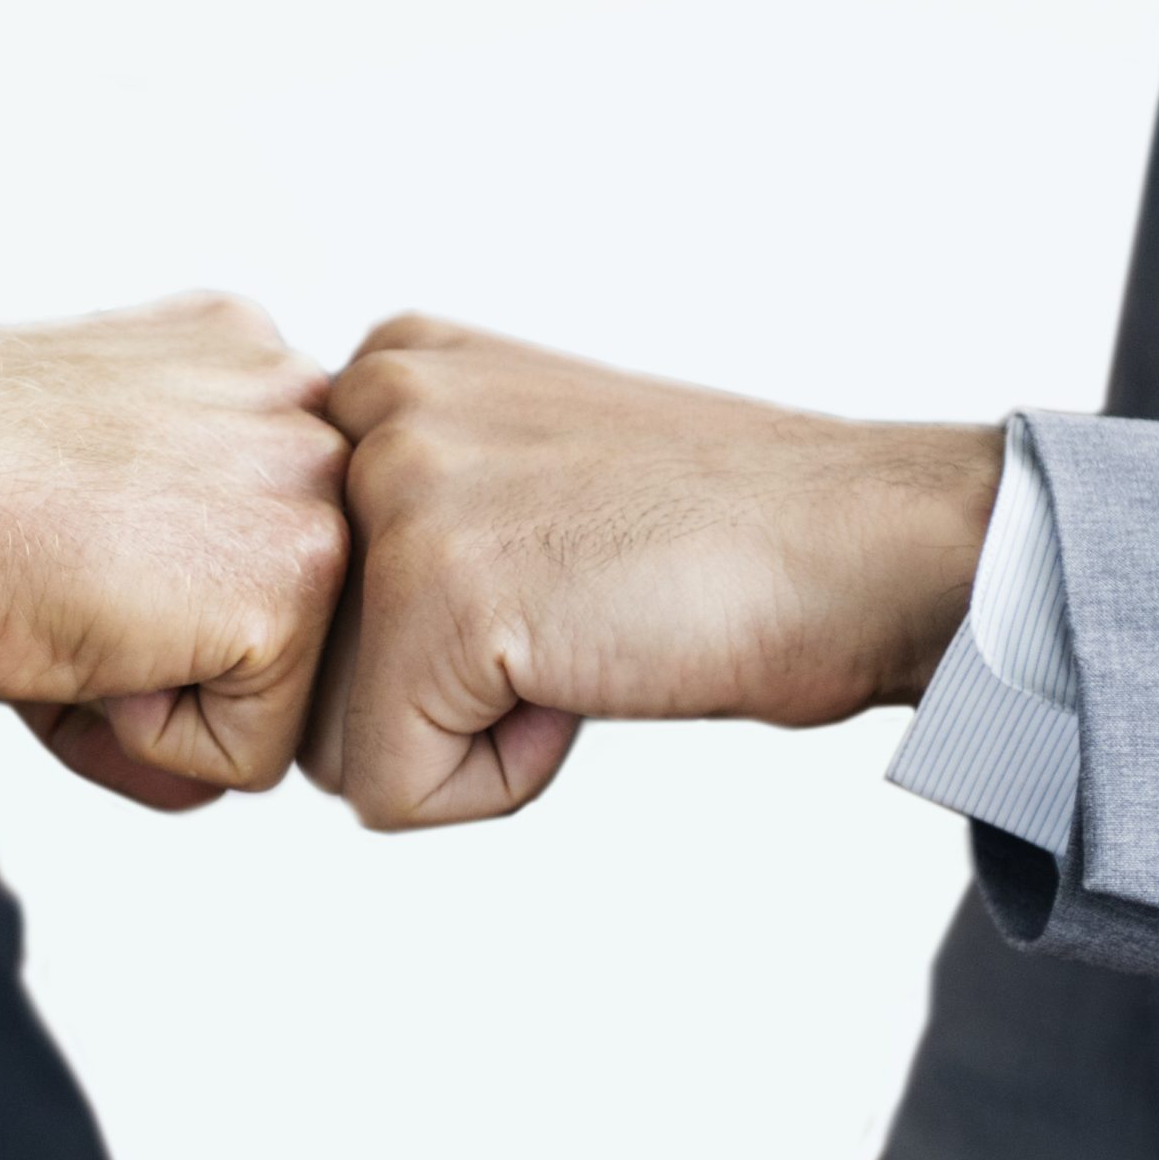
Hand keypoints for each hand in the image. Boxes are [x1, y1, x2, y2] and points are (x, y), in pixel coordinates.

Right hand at [0, 294, 348, 806]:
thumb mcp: (78, 521)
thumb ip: (173, 605)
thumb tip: (215, 777)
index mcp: (243, 367)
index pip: (255, 557)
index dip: (152, 604)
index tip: (54, 542)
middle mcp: (301, 405)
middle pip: (279, 631)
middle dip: (168, 659)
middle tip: (53, 579)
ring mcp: (316, 484)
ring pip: (273, 698)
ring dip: (158, 697)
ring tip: (66, 603)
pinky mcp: (298, 573)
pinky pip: (250, 758)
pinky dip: (146, 740)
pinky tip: (79, 636)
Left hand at [301, 315, 1001, 828]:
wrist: (869, 543)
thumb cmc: (717, 537)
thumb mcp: (523, 468)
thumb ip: (407, 509)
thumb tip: (289, 638)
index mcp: (386, 366)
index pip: (306, 593)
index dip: (429, 638)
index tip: (556, 573)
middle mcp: (370, 404)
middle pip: (301, 668)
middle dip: (429, 692)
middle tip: (577, 610)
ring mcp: (398, 491)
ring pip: (335, 741)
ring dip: (466, 735)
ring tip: (587, 633)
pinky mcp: (435, 595)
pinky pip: (390, 793)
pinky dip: (503, 782)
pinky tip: (595, 675)